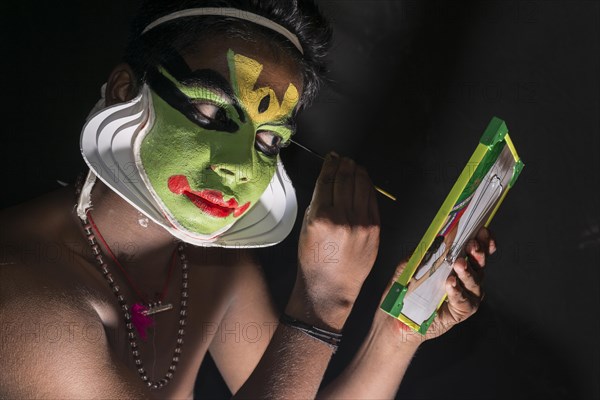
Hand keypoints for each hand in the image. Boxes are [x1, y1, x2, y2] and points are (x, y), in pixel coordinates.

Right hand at [286, 153, 379, 330]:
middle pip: (345, 180)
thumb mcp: (306, 228)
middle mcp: (342, 218)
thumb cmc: (314, 260)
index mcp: (321, 217)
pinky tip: (364, 181)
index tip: (331, 157)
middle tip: (343, 158)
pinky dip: (368, 187)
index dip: (329, 164)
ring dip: (358, 172)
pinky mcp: (374, 229)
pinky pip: (372, 200)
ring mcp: (361, 223)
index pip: (327, 181)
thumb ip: (318, 203)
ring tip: (354, 165)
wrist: (331, 287)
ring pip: (361, 186)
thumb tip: (328, 181)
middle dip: (344, 164)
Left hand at [375, 227, 494, 344]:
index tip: (483, 231)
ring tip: (458, 264)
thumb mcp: (409, 266)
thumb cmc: (406, 289)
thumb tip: (434, 239)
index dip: (484, 241)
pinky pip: (464, 301)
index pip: (476, 251)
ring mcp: (466, 296)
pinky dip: (458, 291)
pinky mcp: (461, 311)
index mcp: (457, 264)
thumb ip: (421, 253)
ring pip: (475, 282)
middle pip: (479, 264)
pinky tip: (451, 283)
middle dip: (477, 253)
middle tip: (471, 245)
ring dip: (467, 271)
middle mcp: (467, 279)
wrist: (398, 317)